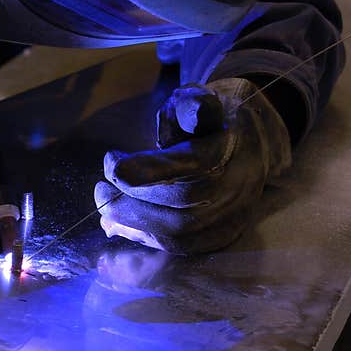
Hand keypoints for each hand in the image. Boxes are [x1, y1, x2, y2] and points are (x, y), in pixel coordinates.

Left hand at [94, 78, 290, 253]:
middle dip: (132, 200)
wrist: (251, 149)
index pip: (189, 166)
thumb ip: (191, 104)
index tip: (111, 162)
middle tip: (99, 189)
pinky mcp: (221, 237)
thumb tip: (189, 104)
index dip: (145, 169)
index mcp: (230, 150)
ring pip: (178, 233)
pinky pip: (180, 248)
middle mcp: (235, 188)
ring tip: (104, 207)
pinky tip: (120, 224)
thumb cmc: (212, 123)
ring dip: (133, 223)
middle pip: (181, 206)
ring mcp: (231, 218)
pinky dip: (145, 238)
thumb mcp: (201, 102)